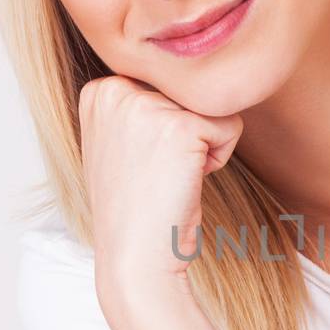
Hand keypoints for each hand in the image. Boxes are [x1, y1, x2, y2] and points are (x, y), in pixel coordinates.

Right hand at [78, 75, 243, 294]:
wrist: (136, 258)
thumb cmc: (137, 209)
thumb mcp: (121, 144)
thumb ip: (138, 106)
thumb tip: (177, 70)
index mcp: (99, 91)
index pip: (167, 86)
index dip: (167, 130)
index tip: (143, 164)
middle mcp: (115, 89)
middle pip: (190, 92)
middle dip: (187, 135)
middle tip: (159, 174)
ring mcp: (144, 104)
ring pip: (211, 107)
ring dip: (202, 147)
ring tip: (170, 178)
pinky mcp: (179, 126)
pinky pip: (230, 126)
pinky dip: (219, 159)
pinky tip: (185, 182)